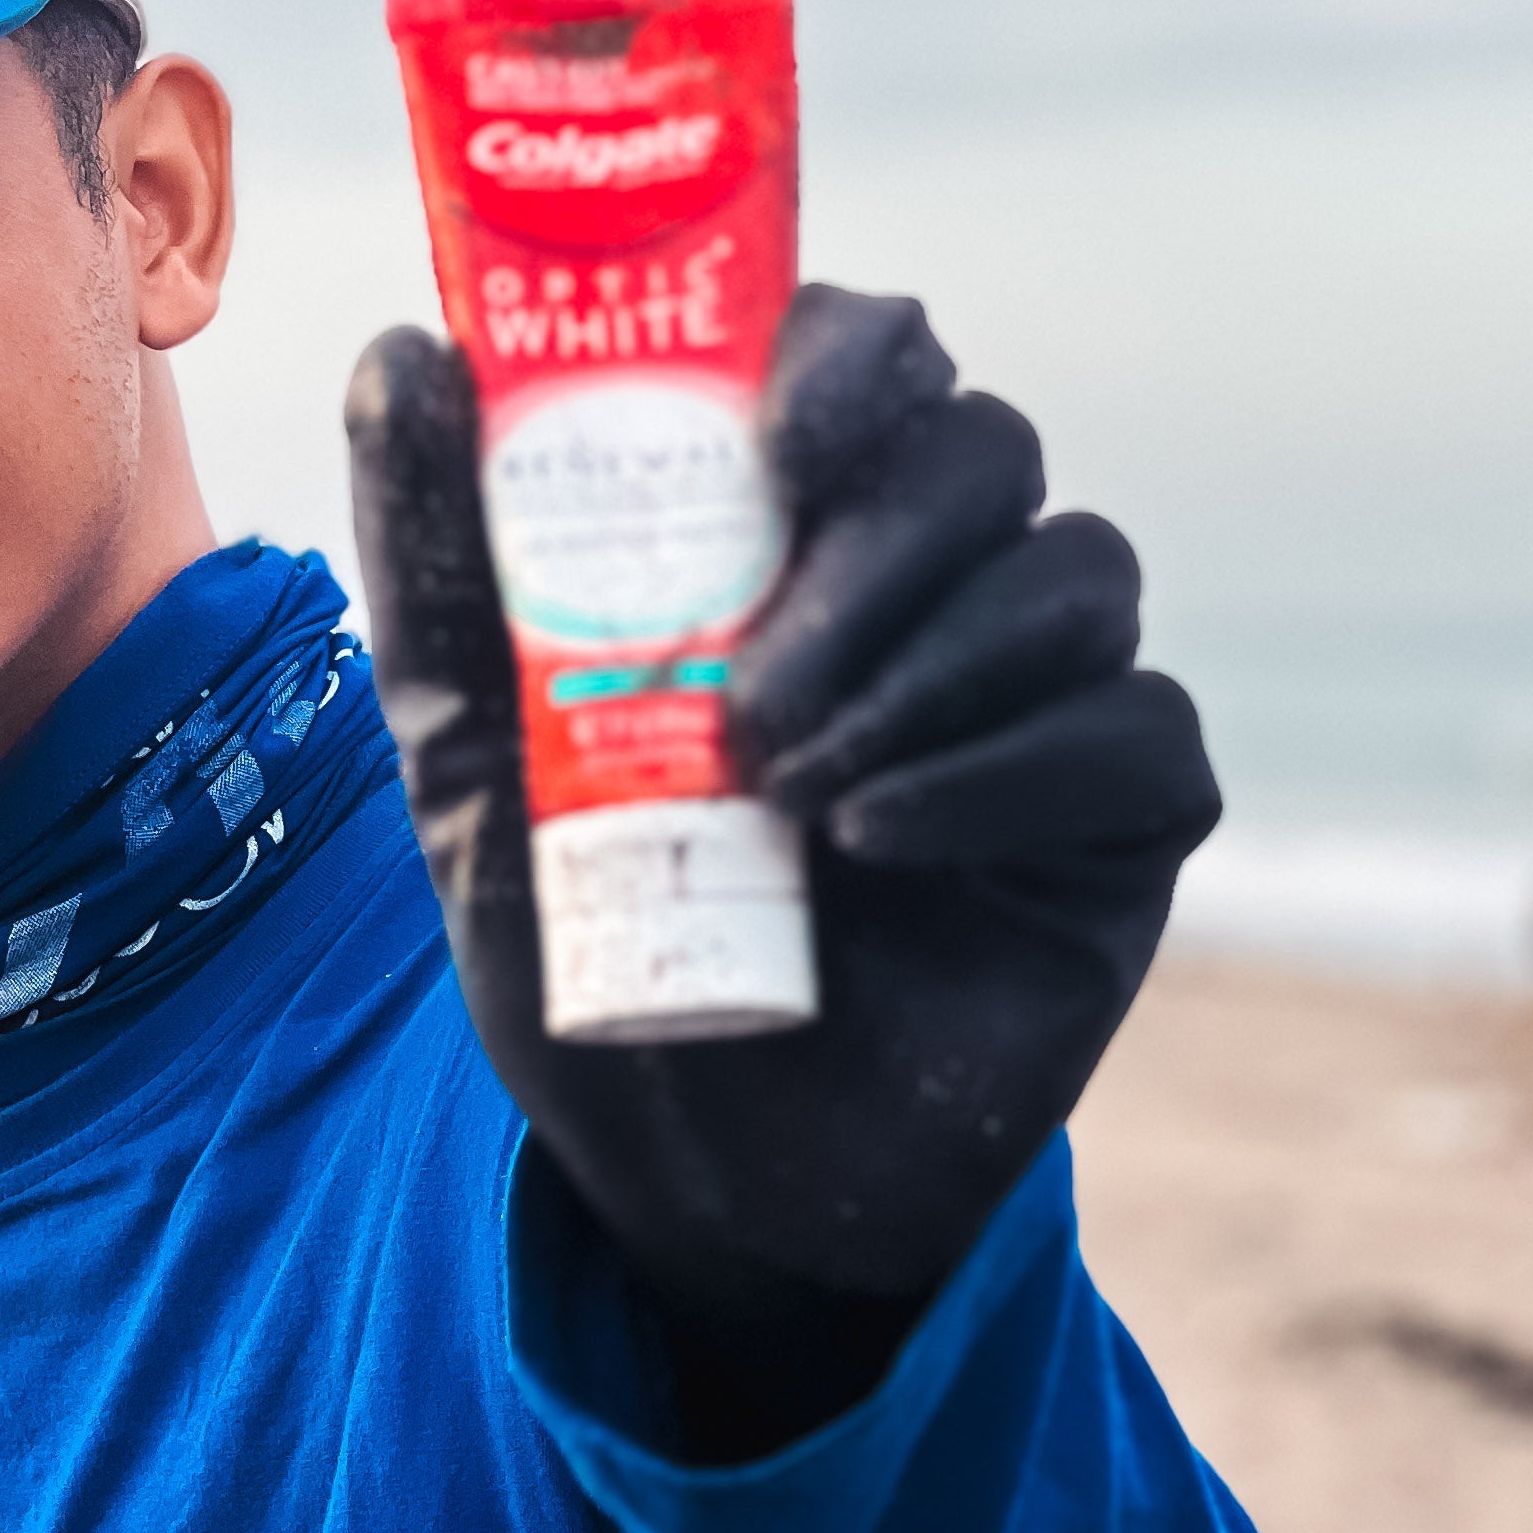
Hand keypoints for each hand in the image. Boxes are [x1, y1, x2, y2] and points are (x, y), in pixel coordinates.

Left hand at [345, 287, 1220, 1451]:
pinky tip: (879, 841)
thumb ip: (442, 564)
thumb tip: (397, 355)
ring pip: (1074, 575)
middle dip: (873, 551)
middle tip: (753, 691)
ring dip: (926, 666)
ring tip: (790, 790)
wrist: (688, 1177)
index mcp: (802, 531)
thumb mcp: (477, 759)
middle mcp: (942, 587)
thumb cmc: (591, 938)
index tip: (776, 438)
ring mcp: (1046, 700)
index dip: (846, 359)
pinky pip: (1134, 733)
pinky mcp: (1123, 827)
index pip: (871, 358)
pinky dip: (1004, 775)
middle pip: (983, 450)